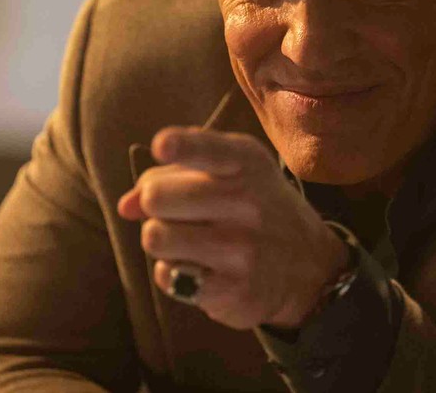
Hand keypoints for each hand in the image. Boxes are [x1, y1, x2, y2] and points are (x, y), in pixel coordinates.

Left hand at [117, 126, 346, 330]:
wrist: (310, 267)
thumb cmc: (253, 208)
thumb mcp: (231, 173)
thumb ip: (174, 173)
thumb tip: (125, 206)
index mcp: (245, 161)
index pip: (206, 148)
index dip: (178, 146)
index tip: (162, 146)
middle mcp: (248, 201)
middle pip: (156, 197)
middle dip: (153, 205)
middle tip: (177, 213)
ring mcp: (242, 247)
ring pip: (156, 237)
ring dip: (161, 240)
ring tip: (186, 241)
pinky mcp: (233, 288)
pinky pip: (167, 275)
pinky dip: (172, 273)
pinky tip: (199, 269)